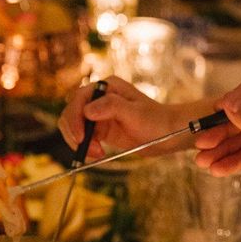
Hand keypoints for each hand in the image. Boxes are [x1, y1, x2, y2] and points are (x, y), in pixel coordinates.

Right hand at [58, 76, 180, 157]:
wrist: (168, 134)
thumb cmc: (156, 120)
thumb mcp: (135, 113)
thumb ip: (112, 107)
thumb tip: (87, 110)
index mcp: (107, 87)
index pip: (80, 99)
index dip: (75, 117)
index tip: (80, 137)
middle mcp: (99, 98)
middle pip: (72, 112)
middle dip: (75, 132)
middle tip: (85, 149)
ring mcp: (98, 114)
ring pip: (75, 127)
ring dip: (80, 142)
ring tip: (97, 153)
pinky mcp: (100, 129)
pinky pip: (84, 138)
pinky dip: (86, 147)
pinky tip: (98, 154)